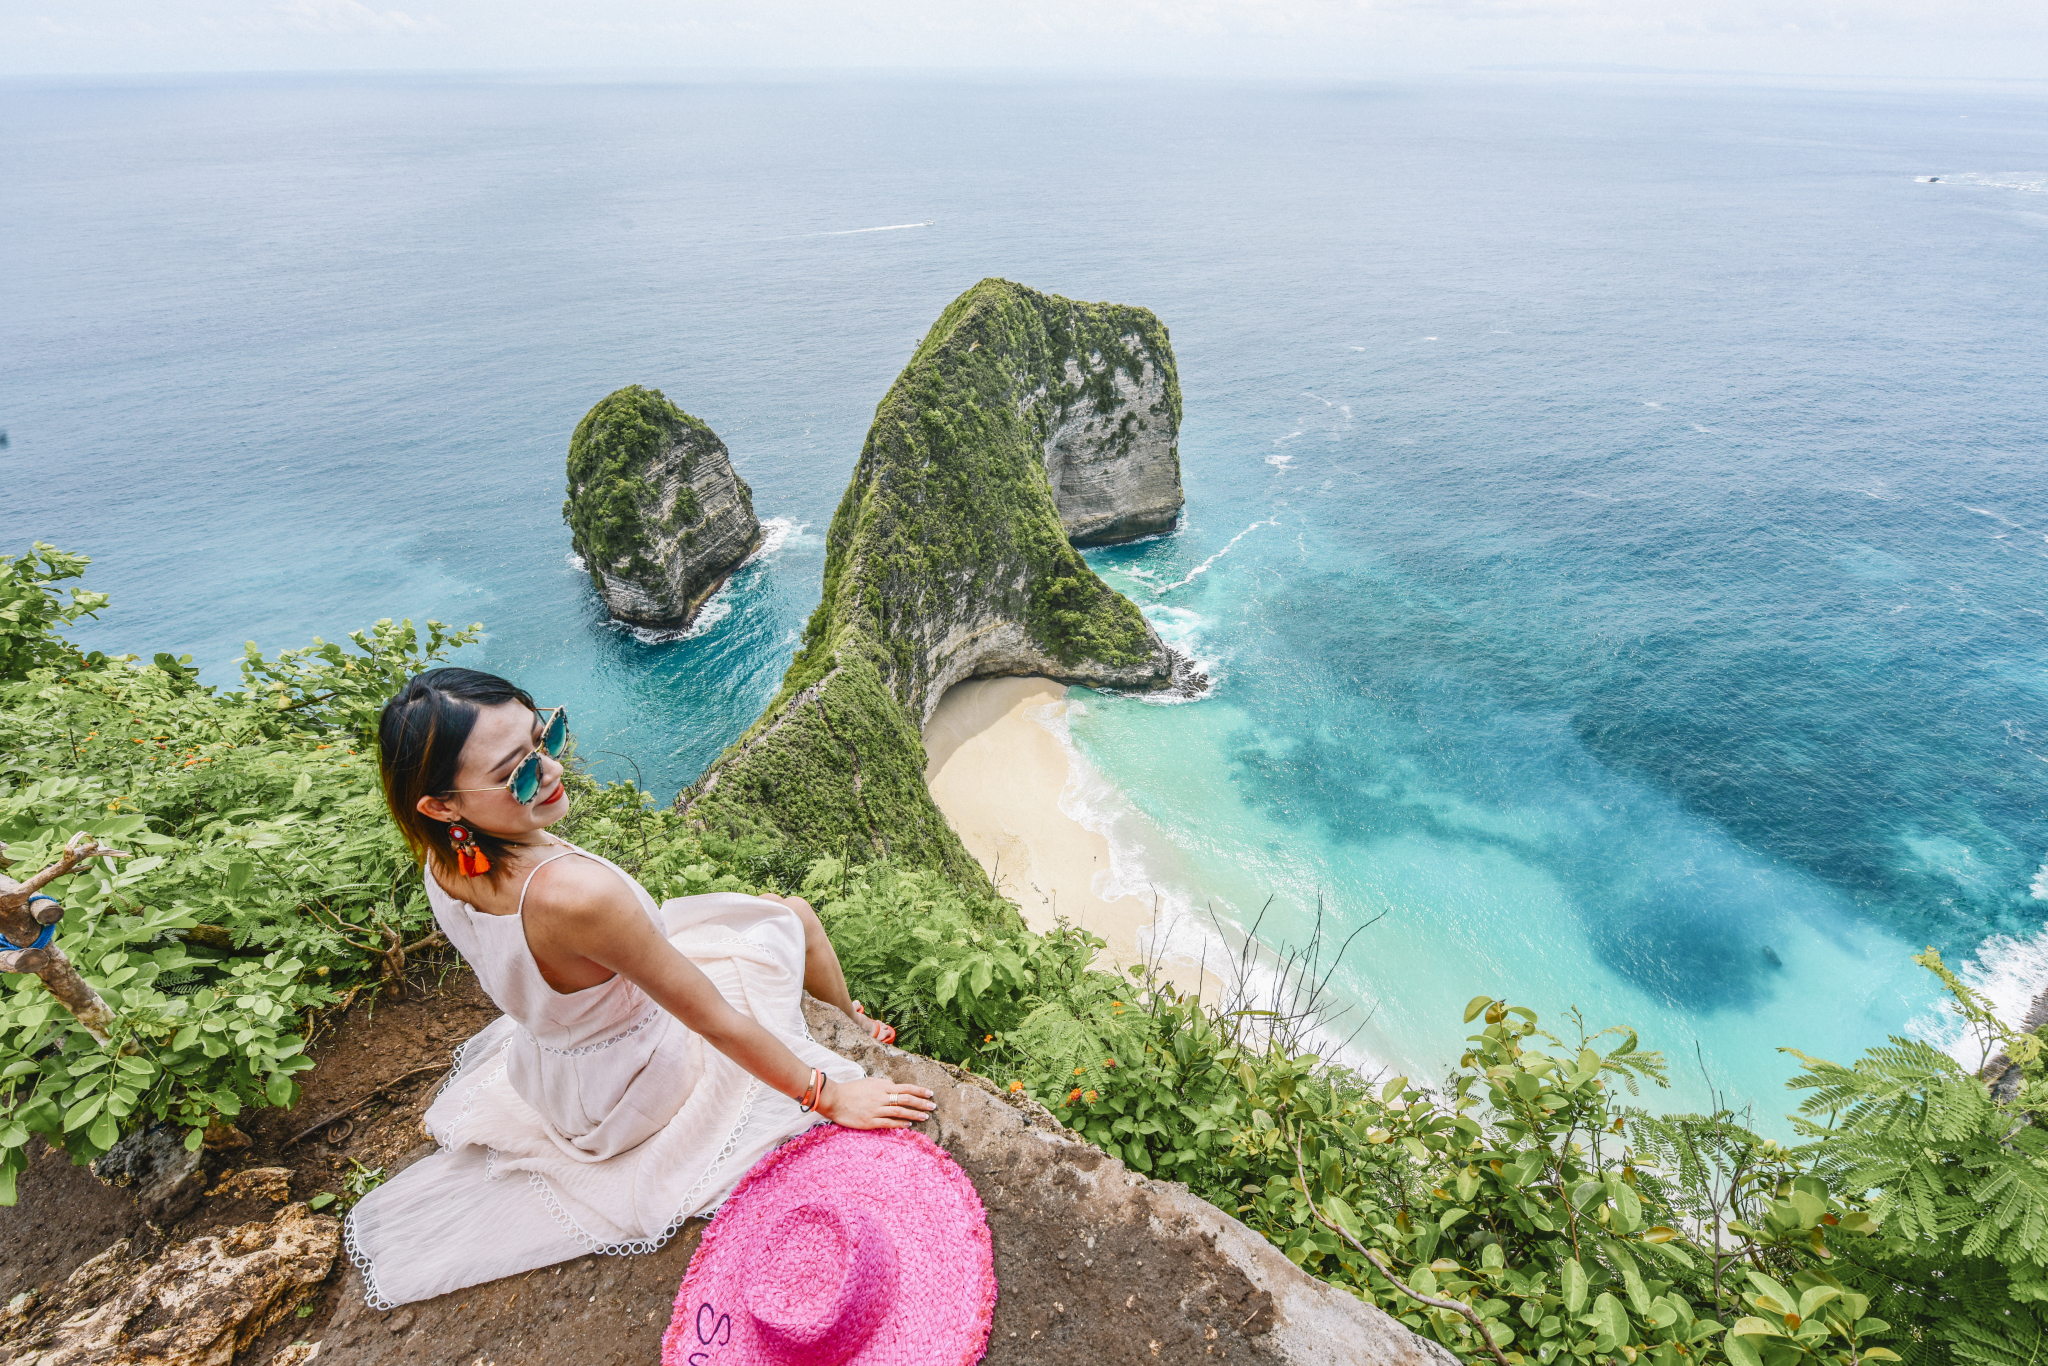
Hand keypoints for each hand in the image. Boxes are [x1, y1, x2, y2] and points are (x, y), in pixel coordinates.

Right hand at [817, 1076, 935, 1129]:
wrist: (834, 1099)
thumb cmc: (851, 1090)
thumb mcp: (869, 1082)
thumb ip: (883, 1084)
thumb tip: (895, 1085)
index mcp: (882, 1086)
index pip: (905, 1088)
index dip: (919, 1091)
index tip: (930, 1093)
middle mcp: (881, 1097)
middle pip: (906, 1099)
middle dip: (921, 1103)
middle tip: (933, 1106)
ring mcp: (876, 1110)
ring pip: (900, 1112)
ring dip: (914, 1114)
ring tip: (925, 1117)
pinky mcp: (870, 1121)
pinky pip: (889, 1123)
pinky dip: (901, 1124)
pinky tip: (909, 1125)